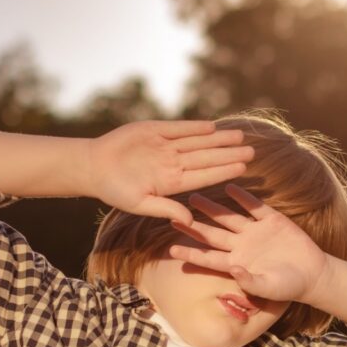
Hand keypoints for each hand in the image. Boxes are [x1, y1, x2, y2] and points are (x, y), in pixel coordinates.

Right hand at [87, 120, 254, 224]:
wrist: (93, 167)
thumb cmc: (115, 190)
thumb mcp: (140, 204)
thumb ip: (166, 208)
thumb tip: (189, 220)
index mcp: (172, 183)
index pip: (204, 176)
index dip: (223, 171)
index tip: (243, 168)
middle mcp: (172, 163)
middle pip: (206, 158)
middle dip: (229, 154)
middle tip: (252, 151)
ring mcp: (164, 146)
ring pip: (197, 142)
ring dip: (218, 139)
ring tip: (239, 135)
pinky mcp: (154, 130)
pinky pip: (178, 128)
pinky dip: (194, 127)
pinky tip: (212, 126)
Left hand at [167, 183, 331, 304]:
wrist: (313, 274)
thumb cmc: (288, 287)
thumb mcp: (269, 288)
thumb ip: (251, 281)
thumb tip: (233, 269)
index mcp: (237, 264)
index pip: (209, 258)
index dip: (191, 254)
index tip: (171, 250)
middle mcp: (241, 246)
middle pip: (212, 234)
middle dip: (193, 226)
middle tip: (173, 217)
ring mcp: (255, 232)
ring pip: (229, 217)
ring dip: (212, 208)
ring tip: (193, 197)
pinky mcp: (272, 220)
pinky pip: (255, 206)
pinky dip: (243, 196)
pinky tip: (230, 186)